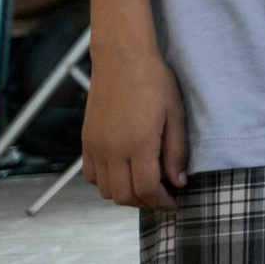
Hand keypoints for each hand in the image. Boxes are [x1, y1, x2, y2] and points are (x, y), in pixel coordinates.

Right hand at [81, 45, 187, 209]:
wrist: (122, 59)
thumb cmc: (154, 81)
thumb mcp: (175, 113)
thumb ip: (176, 151)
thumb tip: (178, 182)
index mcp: (137, 143)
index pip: (146, 189)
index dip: (161, 202)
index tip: (174, 204)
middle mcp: (111, 150)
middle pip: (123, 196)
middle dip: (145, 203)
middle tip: (162, 198)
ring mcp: (95, 147)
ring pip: (105, 190)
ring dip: (125, 195)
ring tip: (146, 187)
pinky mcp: (86, 142)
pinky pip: (92, 176)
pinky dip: (107, 184)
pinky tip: (124, 173)